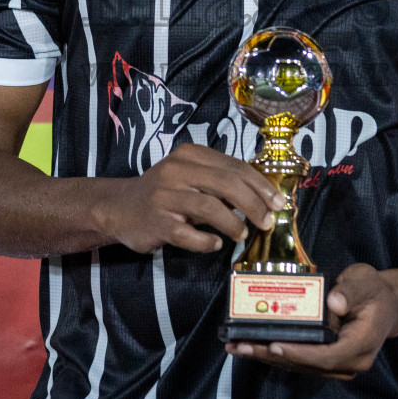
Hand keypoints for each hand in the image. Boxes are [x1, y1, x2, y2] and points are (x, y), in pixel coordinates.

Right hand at [92, 143, 285, 253]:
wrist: (119, 208)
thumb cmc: (164, 193)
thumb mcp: (191, 177)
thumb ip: (221, 182)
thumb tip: (262, 198)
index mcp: (190, 155)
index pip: (234, 166)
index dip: (260, 185)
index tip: (278, 202)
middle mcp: (177, 170)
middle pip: (225, 183)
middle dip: (253, 204)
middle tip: (266, 221)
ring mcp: (164, 196)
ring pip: (208, 207)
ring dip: (233, 223)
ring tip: (242, 234)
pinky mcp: (156, 221)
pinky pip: (187, 234)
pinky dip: (205, 240)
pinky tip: (214, 243)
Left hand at [225, 264, 397, 379]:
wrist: (386, 304)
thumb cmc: (374, 291)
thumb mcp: (365, 281)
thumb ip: (350, 291)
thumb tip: (333, 302)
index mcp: (361, 345)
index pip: (326, 356)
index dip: (299, 353)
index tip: (274, 345)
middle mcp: (349, 362)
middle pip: (307, 365)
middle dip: (272, 355)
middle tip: (241, 345)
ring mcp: (338, 365)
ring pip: (300, 365)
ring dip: (268, 356)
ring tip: (238, 346)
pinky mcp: (327, 361)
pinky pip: (300, 360)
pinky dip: (276, 353)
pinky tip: (253, 345)